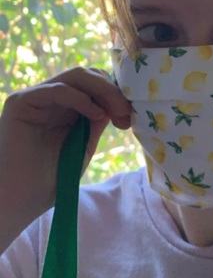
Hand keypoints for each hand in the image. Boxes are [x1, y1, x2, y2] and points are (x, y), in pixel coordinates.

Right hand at [0, 67, 131, 250]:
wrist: (18, 201)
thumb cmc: (48, 182)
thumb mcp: (82, 147)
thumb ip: (96, 122)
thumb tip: (117, 102)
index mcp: (63, 108)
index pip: (92, 85)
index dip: (114, 93)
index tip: (130, 115)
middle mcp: (48, 99)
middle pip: (86, 76)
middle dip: (112, 90)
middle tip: (127, 111)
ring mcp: (34, 98)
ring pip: (75, 76)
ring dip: (102, 89)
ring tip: (118, 110)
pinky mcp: (21, 102)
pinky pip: (57, 89)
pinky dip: (80, 98)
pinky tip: (95, 114)